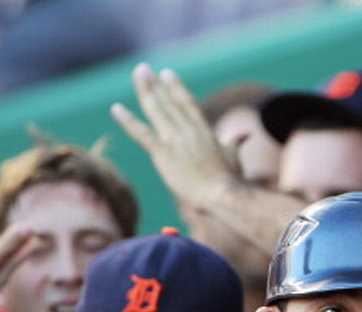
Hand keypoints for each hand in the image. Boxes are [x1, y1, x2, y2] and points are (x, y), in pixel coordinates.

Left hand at [111, 63, 239, 212]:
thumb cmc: (230, 179)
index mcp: (204, 130)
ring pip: (156, 109)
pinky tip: (116, 109)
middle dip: (155, 84)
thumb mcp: (234, 156)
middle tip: (142, 69)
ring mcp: (175, 140)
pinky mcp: (164, 153)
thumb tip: (245, 134)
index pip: (187, 103)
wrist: (221, 193)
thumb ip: (235, 142)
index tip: (166, 74)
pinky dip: (128, 120)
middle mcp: (188, 130)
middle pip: (168, 101)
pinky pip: (142, 133)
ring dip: (145, 90)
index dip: (176, 87)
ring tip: (137, 74)